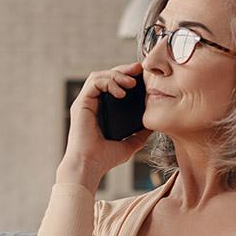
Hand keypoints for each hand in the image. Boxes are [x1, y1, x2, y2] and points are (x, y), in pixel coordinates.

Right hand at [60, 62, 153, 185]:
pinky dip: (109, 82)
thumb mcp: (130, 144)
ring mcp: (85, 102)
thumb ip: (140, 134)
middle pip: (107, 75)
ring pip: (100, 75)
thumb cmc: (106, 159)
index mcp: (102, 109)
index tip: (143, 76)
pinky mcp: (81, 103)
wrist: (90, 166)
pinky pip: (94, 83)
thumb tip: (154, 125)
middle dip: (124, 70)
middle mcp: (93, 103)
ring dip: (117, 74)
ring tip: (131, 83)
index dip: (127, 76)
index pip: (114, 84)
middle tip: (139, 69)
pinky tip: (121, 93)